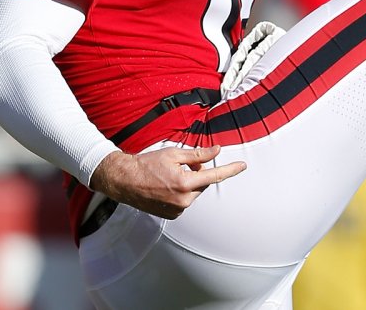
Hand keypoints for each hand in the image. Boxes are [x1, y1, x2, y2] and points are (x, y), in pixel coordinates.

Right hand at [89, 145, 245, 219]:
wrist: (124, 180)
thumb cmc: (146, 165)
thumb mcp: (173, 154)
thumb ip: (198, 154)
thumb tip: (216, 150)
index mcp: (185, 183)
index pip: (214, 176)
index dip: (230, 170)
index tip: (242, 166)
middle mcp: (183, 200)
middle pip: (202, 183)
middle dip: (198, 173)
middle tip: (182, 165)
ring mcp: (177, 210)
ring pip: (193, 193)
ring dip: (188, 183)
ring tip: (169, 176)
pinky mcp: (171, 215)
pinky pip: (184, 201)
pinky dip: (181, 193)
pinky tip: (166, 187)